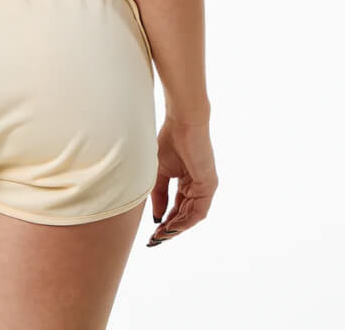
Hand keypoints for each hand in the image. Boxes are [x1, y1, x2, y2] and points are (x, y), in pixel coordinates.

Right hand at [147, 115, 217, 245]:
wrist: (182, 122)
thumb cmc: (170, 140)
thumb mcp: (159, 171)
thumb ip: (159, 194)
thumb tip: (157, 216)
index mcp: (187, 182)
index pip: (177, 207)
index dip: (165, 220)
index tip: (152, 232)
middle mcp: (198, 187)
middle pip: (185, 215)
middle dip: (170, 228)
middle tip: (155, 239)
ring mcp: (205, 187)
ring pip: (192, 216)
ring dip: (177, 228)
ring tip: (161, 236)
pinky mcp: (209, 185)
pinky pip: (198, 210)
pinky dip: (185, 221)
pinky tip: (172, 227)